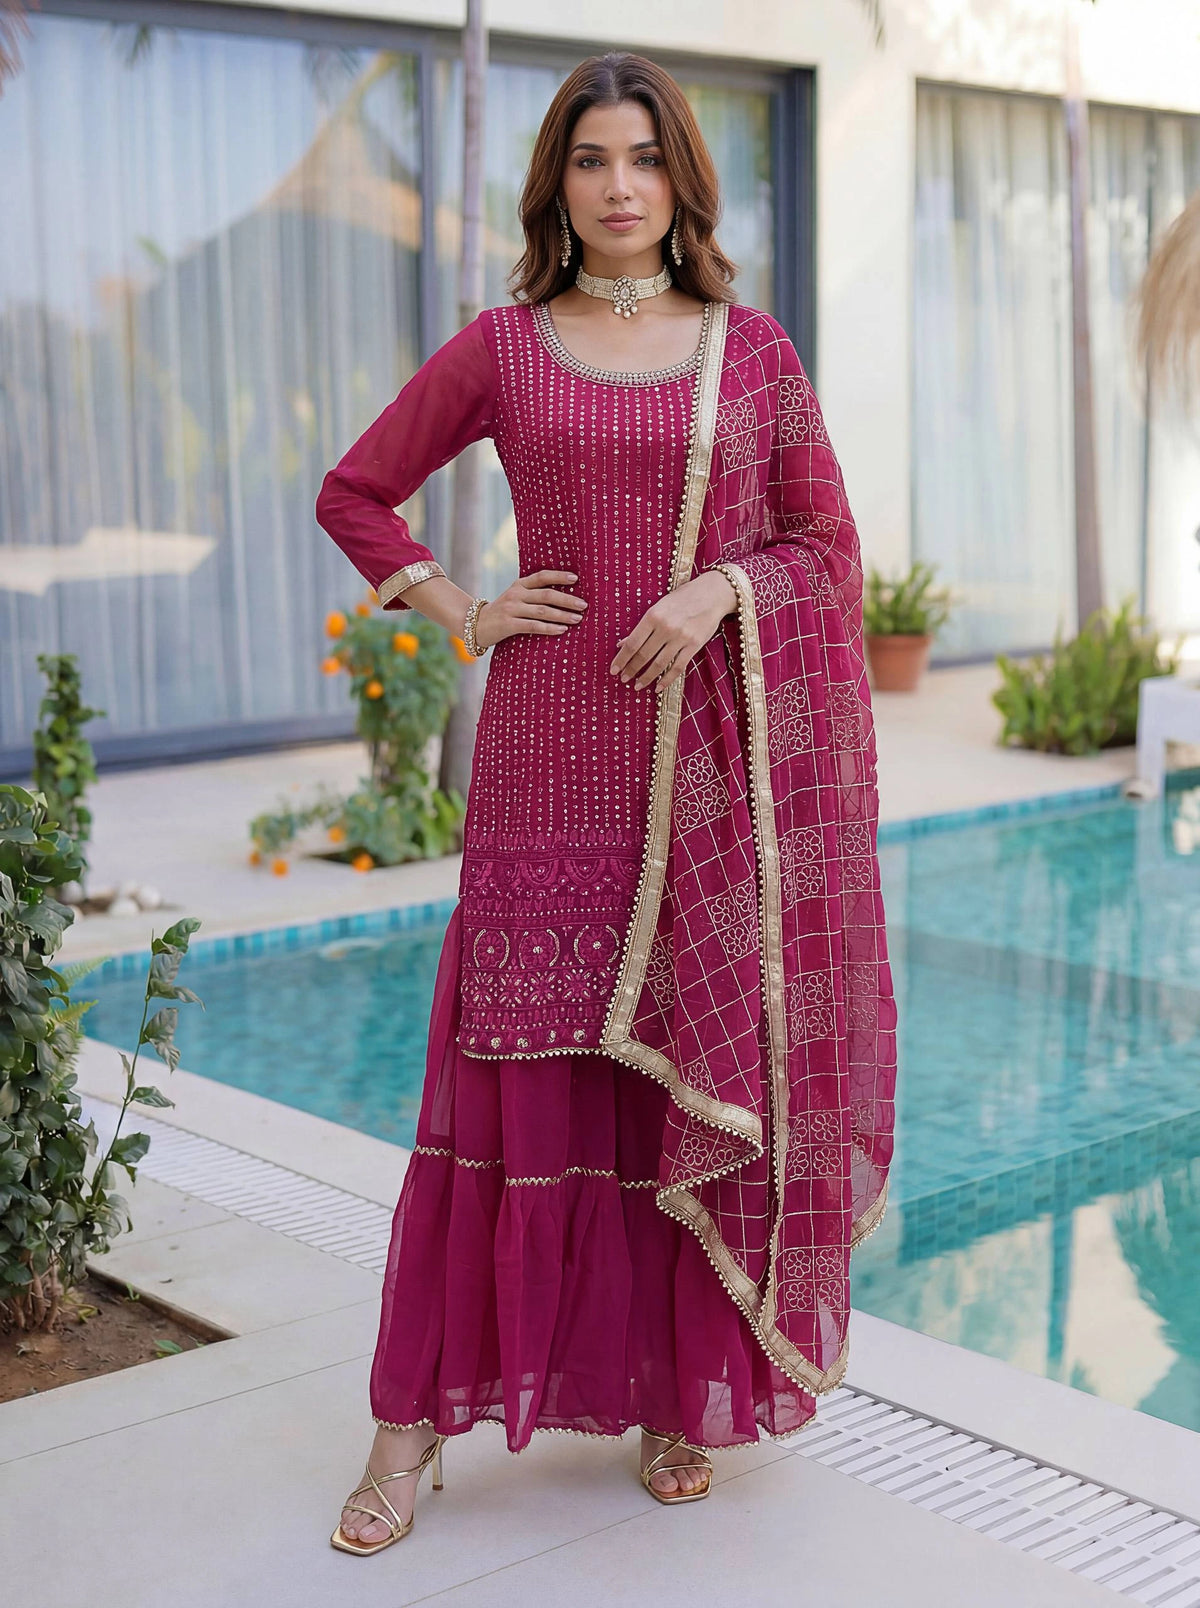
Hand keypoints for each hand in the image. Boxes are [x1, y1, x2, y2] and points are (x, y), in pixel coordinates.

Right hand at [473, 569, 587, 649]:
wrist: (475, 625)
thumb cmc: (502, 613)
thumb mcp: (515, 598)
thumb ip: (532, 595)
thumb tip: (563, 597)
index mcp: (519, 584)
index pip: (541, 576)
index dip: (559, 576)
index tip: (576, 579)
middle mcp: (516, 594)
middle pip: (546, 594)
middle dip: (567, 599)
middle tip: (584, 605)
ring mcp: (512, 609)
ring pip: (542, 611)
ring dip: (563, 615)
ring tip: (578, 619)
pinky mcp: (509, 625)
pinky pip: (534, 626)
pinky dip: (550, 628)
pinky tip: (562, 629)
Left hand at [610, 570, 736, 691]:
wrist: (713, 593)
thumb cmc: (683, 597)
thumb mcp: (659, 606)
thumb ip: (643, 626)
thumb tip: (623, 643)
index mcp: (653, 615)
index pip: (632, 643)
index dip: (621, 659)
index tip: (613, 670)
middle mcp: (666, 627)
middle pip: (643, 655)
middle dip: (631, 670)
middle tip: (623, 679)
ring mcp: (681, 637)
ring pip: (659, 664)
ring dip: (646, 677)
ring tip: (637, 686)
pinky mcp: (694, 645)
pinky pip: (677, 667)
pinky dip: (666, 679)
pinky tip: (658, 687)